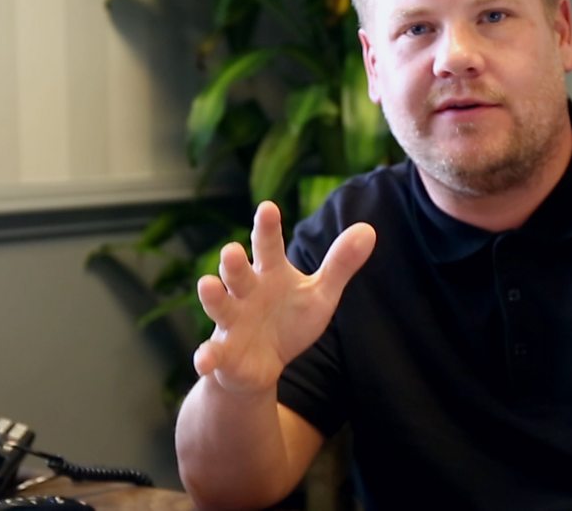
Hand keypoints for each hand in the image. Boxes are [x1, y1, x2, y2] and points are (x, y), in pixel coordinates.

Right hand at [192, 201, 375, 395]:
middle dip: (233, 262)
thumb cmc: (288, 319)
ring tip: (208, 285)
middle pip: (237, 272)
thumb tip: (369, 229)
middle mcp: (245, 291)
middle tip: (232, 250)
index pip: (268, 246)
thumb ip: (340, 264)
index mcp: (269, 273)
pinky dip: (206, 356)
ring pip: (219, 304)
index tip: (268, 207)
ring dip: (213, 295)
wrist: (262, 363)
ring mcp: (231, 320)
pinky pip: (212, 353)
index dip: (267, 228)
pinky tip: (203, 360)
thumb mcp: (319, 294)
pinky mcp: (223, 352)